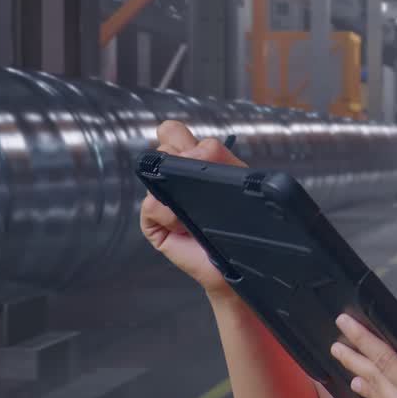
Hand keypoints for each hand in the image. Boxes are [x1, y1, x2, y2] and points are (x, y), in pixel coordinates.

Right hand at [140, 120, 246, 298]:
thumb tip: (196, 149)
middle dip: (183, 158)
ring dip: (181, 187)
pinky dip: (171, 214)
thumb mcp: (237, 183)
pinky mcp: (154, 223)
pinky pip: (152, 205)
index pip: (173, 133)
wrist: (242, 263)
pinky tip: (185, 225)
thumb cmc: (244, 224)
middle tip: (201, 181)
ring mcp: (162, 199)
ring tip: (199, 209)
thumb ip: (218, 160)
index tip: (197, 151)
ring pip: (156, 173)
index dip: (178, 136)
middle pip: (164, 147)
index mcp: (195, 163)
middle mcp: (175, 177)